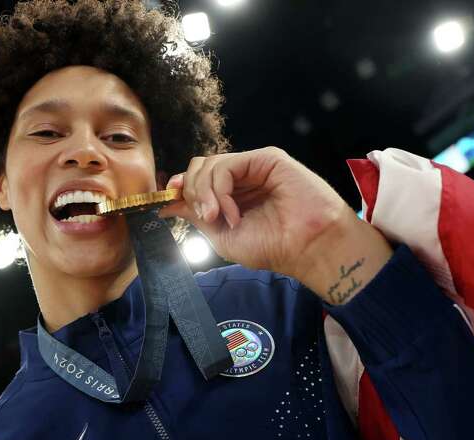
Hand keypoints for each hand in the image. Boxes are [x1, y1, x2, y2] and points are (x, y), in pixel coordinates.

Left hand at [157, 146, 355, 278]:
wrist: (307, 248)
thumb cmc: (273, 247)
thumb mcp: (223, 236)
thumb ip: (196, 215)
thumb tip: (167, 203)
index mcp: (233, 196)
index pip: (197, 180)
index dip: (180, 187)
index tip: (166, 201)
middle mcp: (243, 179)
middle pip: (199, 167)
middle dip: (191, 190)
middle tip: (205, 216)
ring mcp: (254, 167)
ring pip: (209, 164)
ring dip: (205, 193)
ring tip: (218, 217)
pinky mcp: (266, 159)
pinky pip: (227, 164)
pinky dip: (220, 188)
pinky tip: (231, 210)